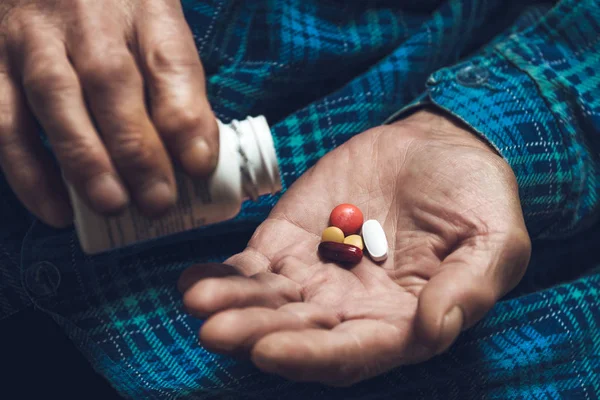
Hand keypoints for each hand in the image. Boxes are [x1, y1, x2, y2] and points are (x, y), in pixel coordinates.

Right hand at [0, 0, 217, 226]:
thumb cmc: (114, 11)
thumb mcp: (156, 26)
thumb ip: (175, 83)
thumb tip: (195, 156)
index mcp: (143, 6)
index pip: (169, 58)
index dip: (185, 115)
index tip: (198, 165)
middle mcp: (86, 16)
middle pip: (111, 79)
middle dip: (136, 148)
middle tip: (157, 201)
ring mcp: (33, 37)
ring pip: (55, 96)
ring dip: (84, 158)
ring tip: (111, 204)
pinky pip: (5, 119)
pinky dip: (28, 170)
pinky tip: (56, 208)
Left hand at [179, 109, 530, 385]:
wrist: (440, 146)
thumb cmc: (475, 197)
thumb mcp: (493, 241)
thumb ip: (468, 289)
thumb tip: (435, 329)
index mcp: (399, 322)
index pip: (350, 353)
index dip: (310, 357)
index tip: (269, 351)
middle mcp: (350, 309)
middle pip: (297, 333)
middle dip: (255, 334)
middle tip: (215, 329)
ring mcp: (316, 275)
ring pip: (267, 303)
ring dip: (231, 306)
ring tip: (196, 300)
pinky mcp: (291, 241)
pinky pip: (253, 267)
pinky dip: (225, 275)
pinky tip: (194, 280)